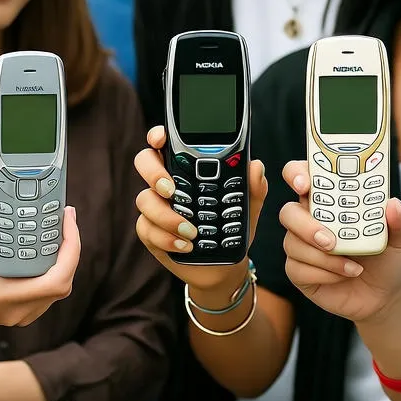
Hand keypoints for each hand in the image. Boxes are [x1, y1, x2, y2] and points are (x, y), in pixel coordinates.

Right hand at [0, 190, 79, 328]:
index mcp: (4, 296)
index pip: (56, 281)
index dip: (70, 249)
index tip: (66, 218)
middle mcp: (19, 309)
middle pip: (64, 281)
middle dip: (70, 247)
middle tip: (64, 217)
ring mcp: (26, 313)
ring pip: (61, 286)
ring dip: (65, 256)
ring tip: (59, 227)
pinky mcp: (29, 310)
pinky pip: (52, 288)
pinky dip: (56, 266)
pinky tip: (50, 246)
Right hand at [133, 125, 267, 292]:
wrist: (222, 265)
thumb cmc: (231, 228)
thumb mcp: (247, 206)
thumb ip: (253, 186)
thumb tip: (255, 166)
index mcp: (187, 168)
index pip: (166, 143)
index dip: (158, 135)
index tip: (161, 138)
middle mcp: (167, 183)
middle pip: (144, 162)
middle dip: (154, 172)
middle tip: (172, 189)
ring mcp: (155, 207)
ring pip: (144, 199)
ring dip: (166, 215)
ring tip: (192, 231)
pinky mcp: (150, 231)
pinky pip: (146, 228)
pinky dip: (166, 238)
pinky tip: (185, 245)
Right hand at [277, 160, 400, 322]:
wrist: (383, 295)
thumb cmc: (387, 259)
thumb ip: (400, 221)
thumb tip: (393, 204)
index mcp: (330, 202)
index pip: (302, 177)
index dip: (296, 174)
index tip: (304, 184)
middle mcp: (310, 220)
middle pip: (288, 212)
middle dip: (306, 225)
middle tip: (331, 241)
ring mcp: (301, 245)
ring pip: (293, 243)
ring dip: (324, 258)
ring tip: (353, 266)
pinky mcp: (298, 271)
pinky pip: (298, 269)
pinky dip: (325, 273)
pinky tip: (345, 275)